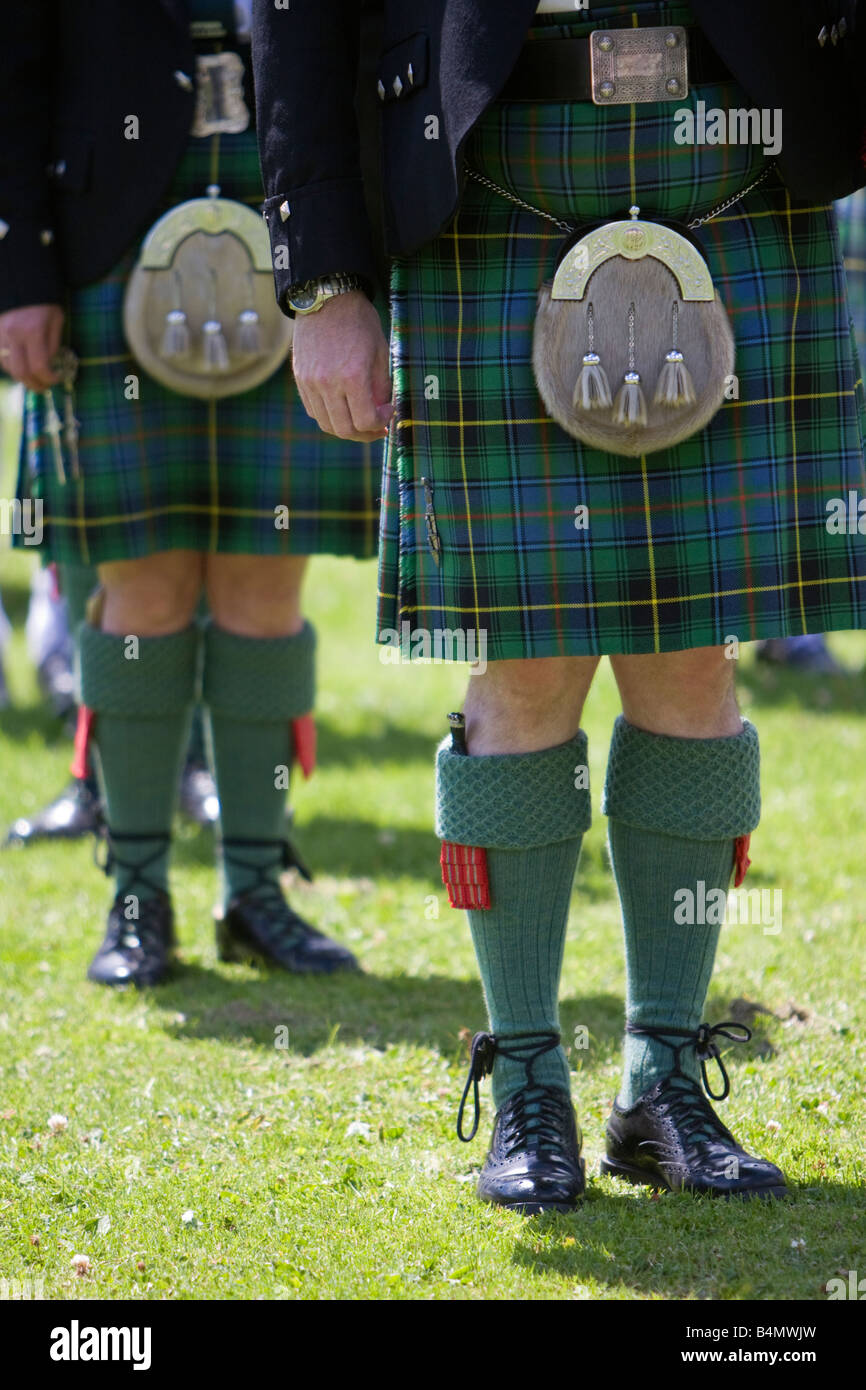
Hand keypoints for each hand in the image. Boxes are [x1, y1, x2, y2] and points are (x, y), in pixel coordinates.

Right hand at [0, 304, 64, 390]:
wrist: (19, 282)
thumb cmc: (42, 301)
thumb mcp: (56, 319)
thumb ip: (53, 344)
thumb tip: (50, 365)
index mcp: (32, 331)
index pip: (39, 367)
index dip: (49, 379)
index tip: (57, 379)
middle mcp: (12, 336)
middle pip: (21, 373)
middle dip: (34, 385)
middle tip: (44, 387)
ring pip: (8, 367)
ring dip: (22, 376)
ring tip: (34, 376)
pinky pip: (0, 358)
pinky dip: (11, 366)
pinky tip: (22, 364)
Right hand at [292, 290, 391, 442]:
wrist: (327, 298)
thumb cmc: (359, 322)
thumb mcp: (380, 352)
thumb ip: (381, 387)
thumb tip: (382, 412)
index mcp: (352, 376)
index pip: (366, 421)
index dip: (381, 424)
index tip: (388, 413)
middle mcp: (328, 384)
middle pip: (345, 429)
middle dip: (365, 434)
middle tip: (377, 427)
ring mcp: (310, 383)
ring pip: (327, 424)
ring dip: (346, 428)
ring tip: (360, 421)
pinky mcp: (301, 380)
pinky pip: (314, 411)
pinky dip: (329, 416)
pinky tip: (342, 407)